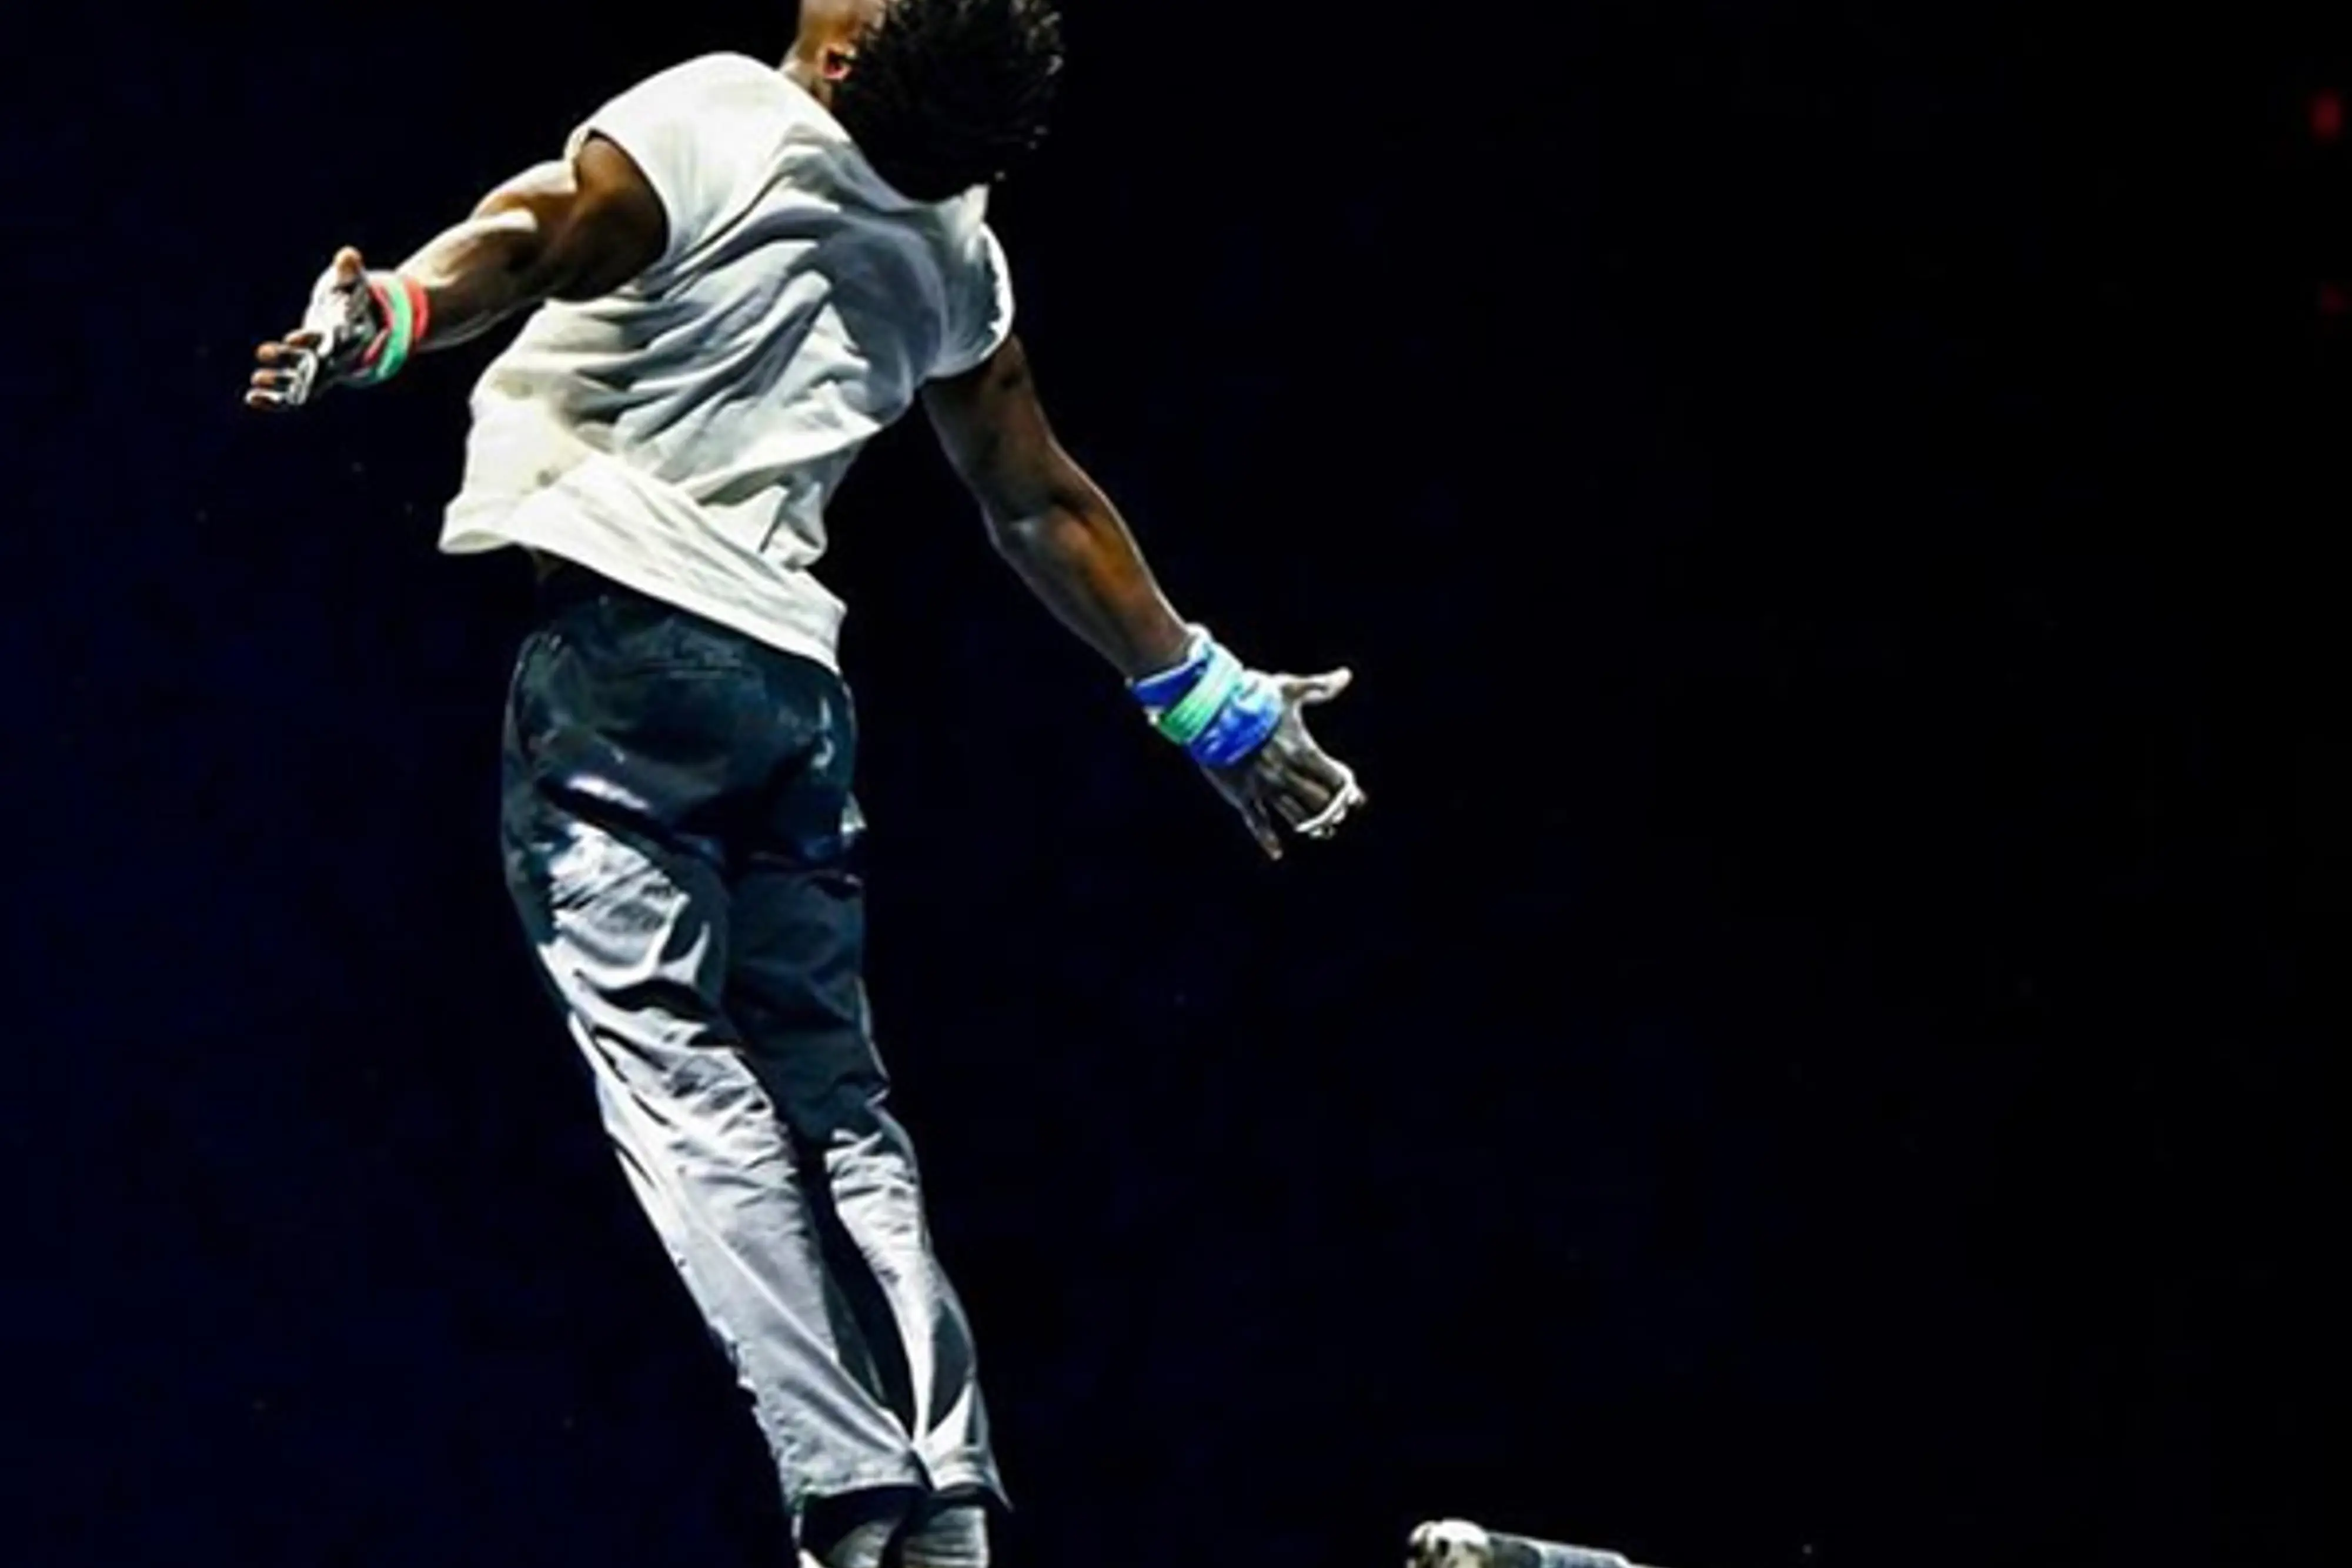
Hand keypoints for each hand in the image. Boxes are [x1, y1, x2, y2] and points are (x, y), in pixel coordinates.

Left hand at [246, 246, 378, 410]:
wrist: (355, 332)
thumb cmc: (351, 303)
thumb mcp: (351, 285)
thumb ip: (350, 273)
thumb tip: (348, 255)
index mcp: (345, 338)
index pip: (330, 342)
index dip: (311, 341)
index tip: (291, 337)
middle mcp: (335, 360)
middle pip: (313, 365)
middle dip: (289, 361)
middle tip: (262, 350)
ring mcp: (321, 374)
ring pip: (302, 386)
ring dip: (279, 383)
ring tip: (256, 379)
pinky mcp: (308, 381)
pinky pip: (291, 398)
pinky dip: (274, 400)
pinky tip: (251, 398)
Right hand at [1202, 668, 1366, 859]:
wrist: (1212, 709)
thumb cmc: (1252, 697)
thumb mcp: (1289, 689)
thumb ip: (1320, 687)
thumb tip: (1347, 675)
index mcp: (1303, 751)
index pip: (1335, 778)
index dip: (1348, 790)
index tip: (1356, 798)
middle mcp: (1287, 774)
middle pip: (1319, 802)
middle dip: (1333, 810)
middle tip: (1340, 815)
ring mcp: (1264, 788)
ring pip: (1295, 816)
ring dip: (1311, 826)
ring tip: (1322, 833)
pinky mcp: (1242, 796)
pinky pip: (1257, 824)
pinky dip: (1268, 840)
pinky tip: (1277, 853)